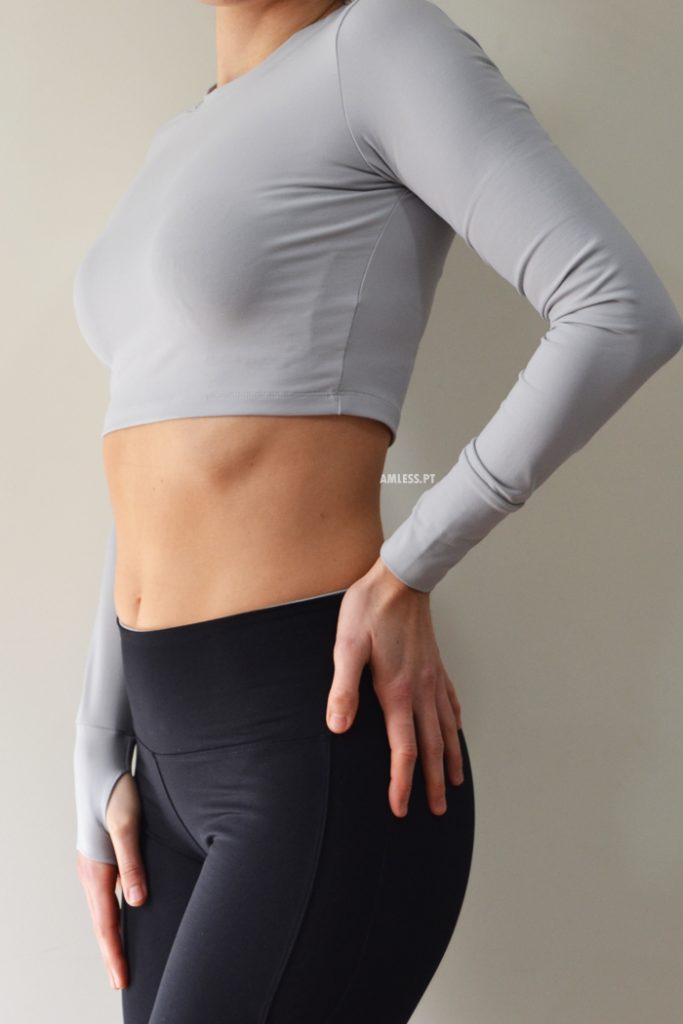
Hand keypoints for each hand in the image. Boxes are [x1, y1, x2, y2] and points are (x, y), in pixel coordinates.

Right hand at [75, 771, 147, 990]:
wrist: (102, 767)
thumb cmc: (117, 794)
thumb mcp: (128, 826)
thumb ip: (133, 863)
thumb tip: (138, 901)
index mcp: (96, 870)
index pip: (107, 923)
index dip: (116, 953)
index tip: (122, 980)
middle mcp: (91, 872)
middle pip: (102, 923)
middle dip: (112, 954)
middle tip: (121, 983)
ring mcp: (94, 866)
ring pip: (103, 911)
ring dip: (112, 937)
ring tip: (121, 960)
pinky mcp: (101, 858)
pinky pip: (106, 896)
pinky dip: (112, 916)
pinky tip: (123, 919)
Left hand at [326, 556, 463, 816]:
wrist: (401, 577)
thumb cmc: (369, 609)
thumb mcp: (346, 646)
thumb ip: (343, 688)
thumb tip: (338, 728)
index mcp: (397, 692)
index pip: (403, 749)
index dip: (402, 782)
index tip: (401, 808)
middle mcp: (420, 691)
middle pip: (431, 748)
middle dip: (432, 783)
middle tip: (436, 812)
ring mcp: (432, 678)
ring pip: (446, 729)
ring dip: (449, 760)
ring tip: (453, 784)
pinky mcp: (436, 665)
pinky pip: (450, 703)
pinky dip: (455, 725)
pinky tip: (456, 731)